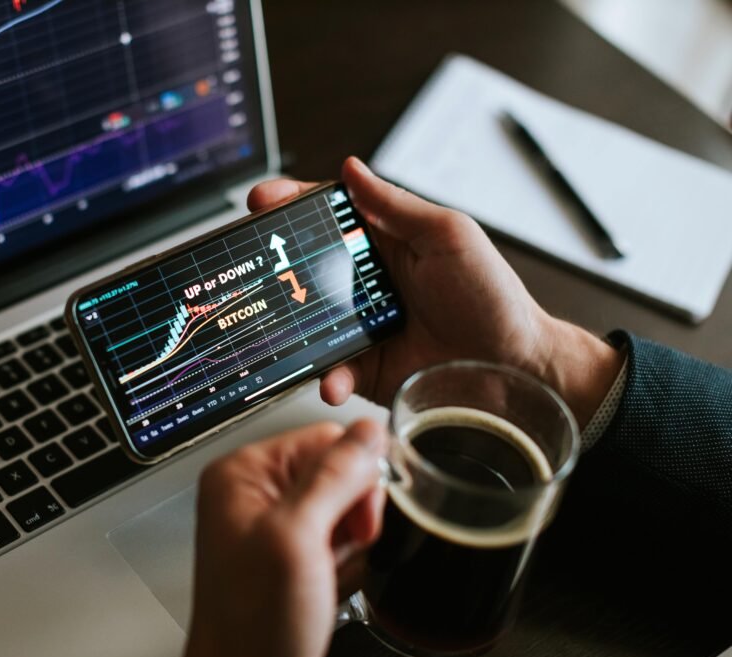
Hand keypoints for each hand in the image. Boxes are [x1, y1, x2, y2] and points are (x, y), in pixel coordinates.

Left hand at [177, 420, 385, 656]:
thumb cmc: (252, 623)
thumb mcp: (298, 538)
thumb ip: (335, 476)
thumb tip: (368, 431)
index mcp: (243, 473)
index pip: (324, 437)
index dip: (353, 474)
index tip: (355, 515)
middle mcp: (254, 493)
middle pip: (338, 470)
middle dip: (352, 513)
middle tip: (335, 549)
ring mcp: (273, 525)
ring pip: (345, 507)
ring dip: (351, 542)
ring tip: (324, 572)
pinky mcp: (291, 554)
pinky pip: (339, 538)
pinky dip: (345, 561)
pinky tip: (327, 583)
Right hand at [247, 158, 623, 425]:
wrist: (515, 369)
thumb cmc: (492, 297)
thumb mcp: (449, 237)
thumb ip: (397, 206)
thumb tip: (351, 169)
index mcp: (383, 242)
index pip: (326, 216)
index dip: (291, 204)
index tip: (262, 200)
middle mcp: (363, 283)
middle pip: (302, 267)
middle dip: (271, 265)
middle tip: (250, 262)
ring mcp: (359, 327)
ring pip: (305, 322)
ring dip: (290, 326)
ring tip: (284, 328)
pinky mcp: (363, 369)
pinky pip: (329, 371)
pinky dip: (326, 377)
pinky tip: (334, 379)